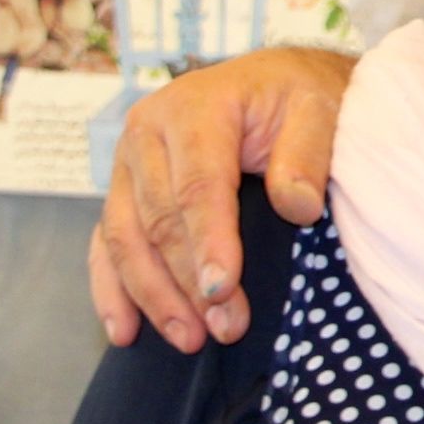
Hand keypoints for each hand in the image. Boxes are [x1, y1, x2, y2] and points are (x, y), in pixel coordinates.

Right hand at [87, 49, 357, 351]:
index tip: (221, 291)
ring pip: (124, 239)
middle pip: (156, 220)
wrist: (277, 83)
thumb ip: (308, 153)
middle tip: (224, 330)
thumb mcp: (318, 110)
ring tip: (189, 340)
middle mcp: (147, 133)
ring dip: (152, 296)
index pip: (196, 186)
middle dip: (186, 282)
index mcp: (192, 108)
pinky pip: (106, 245)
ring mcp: (128, 164)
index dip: (207, 242)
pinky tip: (127, 331)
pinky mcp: (124, 191)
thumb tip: (296, 205)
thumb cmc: (297, 97)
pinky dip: (113, 290)